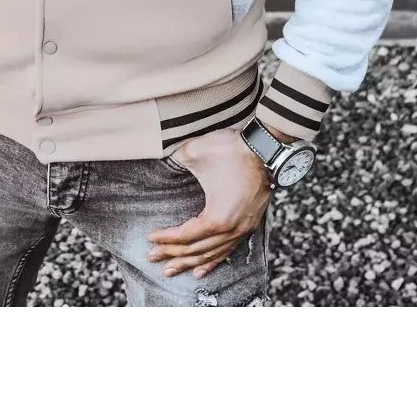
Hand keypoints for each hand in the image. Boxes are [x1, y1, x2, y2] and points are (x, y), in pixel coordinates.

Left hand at [147, 127, 271, 279]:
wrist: (265, 147)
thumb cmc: (231, 150)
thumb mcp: (194, 152)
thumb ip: (174, 161)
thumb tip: (162, 163)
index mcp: (217, 217)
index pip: (186, 235)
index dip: (166, 239)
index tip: (150, 237)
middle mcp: (231, 229)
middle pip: (197, 249)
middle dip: (172, 254)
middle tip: (152, 257)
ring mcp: (242, 229)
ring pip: (212, 254)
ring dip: (190, 263)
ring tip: (171, 269)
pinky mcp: (249, 224)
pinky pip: (228, 250)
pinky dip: (213, 261)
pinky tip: (201, 270)